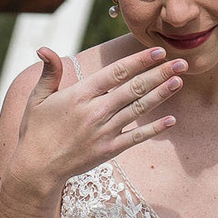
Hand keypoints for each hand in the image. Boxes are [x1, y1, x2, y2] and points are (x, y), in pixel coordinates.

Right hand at [9, 46, 184, 195]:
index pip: (116, 73)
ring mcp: (104, 132)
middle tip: (181, 62)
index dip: (139, 61)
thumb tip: (44, 48)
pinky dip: (154, 128)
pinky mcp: (109, 150)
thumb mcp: (38, 98)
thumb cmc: (36, 131)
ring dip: (161, 95)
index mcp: (80, 95)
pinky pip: (136, 137)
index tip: (158, 51)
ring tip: (179, 82)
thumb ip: (49, 72)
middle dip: (159, 74)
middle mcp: (95, 111)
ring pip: (139, 109)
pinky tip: (172, 120)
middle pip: (134, 88)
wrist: (36, 169)